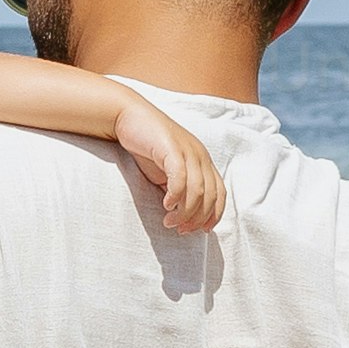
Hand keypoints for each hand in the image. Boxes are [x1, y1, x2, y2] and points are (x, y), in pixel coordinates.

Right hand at [111, 91, 230, 234]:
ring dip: (185, 212)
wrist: (128, 117)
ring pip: (198, 190)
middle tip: (180, 230)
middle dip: (197, 218)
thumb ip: (178, 189)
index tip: (200, 230)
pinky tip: (165, 205)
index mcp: (203, 161)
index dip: (214, 215)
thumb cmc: (147, 146)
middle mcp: (200, 156)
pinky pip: (180, 178)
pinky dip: (175, 196)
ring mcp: (188, 150)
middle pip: (211, 196)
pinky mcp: (171, 149)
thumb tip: (181, 215)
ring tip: (169, 222)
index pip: (220, 193)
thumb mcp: (167, 172)